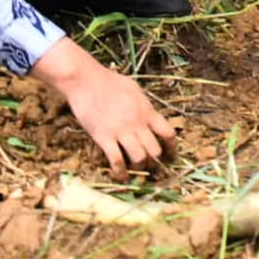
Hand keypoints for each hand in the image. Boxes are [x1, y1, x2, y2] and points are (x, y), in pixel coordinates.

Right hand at [32, 39, 176, 180]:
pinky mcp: (104, 138)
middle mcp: (138, 123)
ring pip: (139, 159)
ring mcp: (121, 131)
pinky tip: (121, 177)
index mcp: (147, 111)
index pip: (168, 133)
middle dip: (156, 162)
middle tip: (151, 166)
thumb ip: (144, 105)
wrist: (86, 80)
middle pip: (155, 150)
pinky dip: (120, 173)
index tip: (171, 156)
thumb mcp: (135, 89)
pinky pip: (117, 161)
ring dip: (139, 167)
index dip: (172, 148)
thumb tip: (150, 115)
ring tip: (136, 170)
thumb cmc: (109, 81)